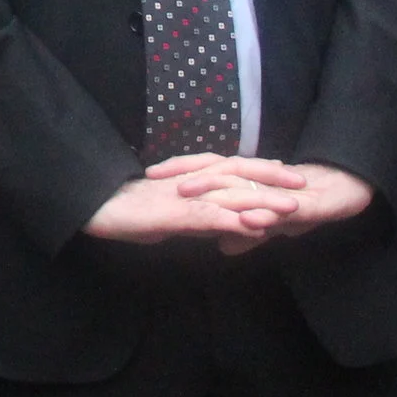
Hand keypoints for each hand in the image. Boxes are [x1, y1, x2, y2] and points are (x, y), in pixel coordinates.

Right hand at [85, 168, 294, 246]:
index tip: (285, 172)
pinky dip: (234, 221)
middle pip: (236, 176)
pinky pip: (208, 217)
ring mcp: (182, 199)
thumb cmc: (123, 212)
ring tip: (293, 206)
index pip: (228, 171)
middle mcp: (189, 184)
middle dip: (271, 179)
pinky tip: (256, 225)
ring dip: (262, 201)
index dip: (258, 171)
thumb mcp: (164, 216)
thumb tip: (211, 223)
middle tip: (302, 180)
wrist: (94, 207)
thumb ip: (189, 216)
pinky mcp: (172, 215)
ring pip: (229, 196)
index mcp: (187, 182)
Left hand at [160, 155, 370, 244]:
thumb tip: (223, 246)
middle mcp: (261, 180)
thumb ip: (249, 233)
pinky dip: (262, 214)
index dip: (181, 170)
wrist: (350, 190)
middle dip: (185, 172)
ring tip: (188, 193)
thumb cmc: (309, 203)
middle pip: (217, 169)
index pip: (210, 169)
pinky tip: (246, 220)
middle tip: (154, 178)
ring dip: (216, 189)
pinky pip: (279, 209)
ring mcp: (280, 191)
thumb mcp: (274, 223)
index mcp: (251, 180)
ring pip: (243, 185)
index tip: (149, 175)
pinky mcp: (307, 204)